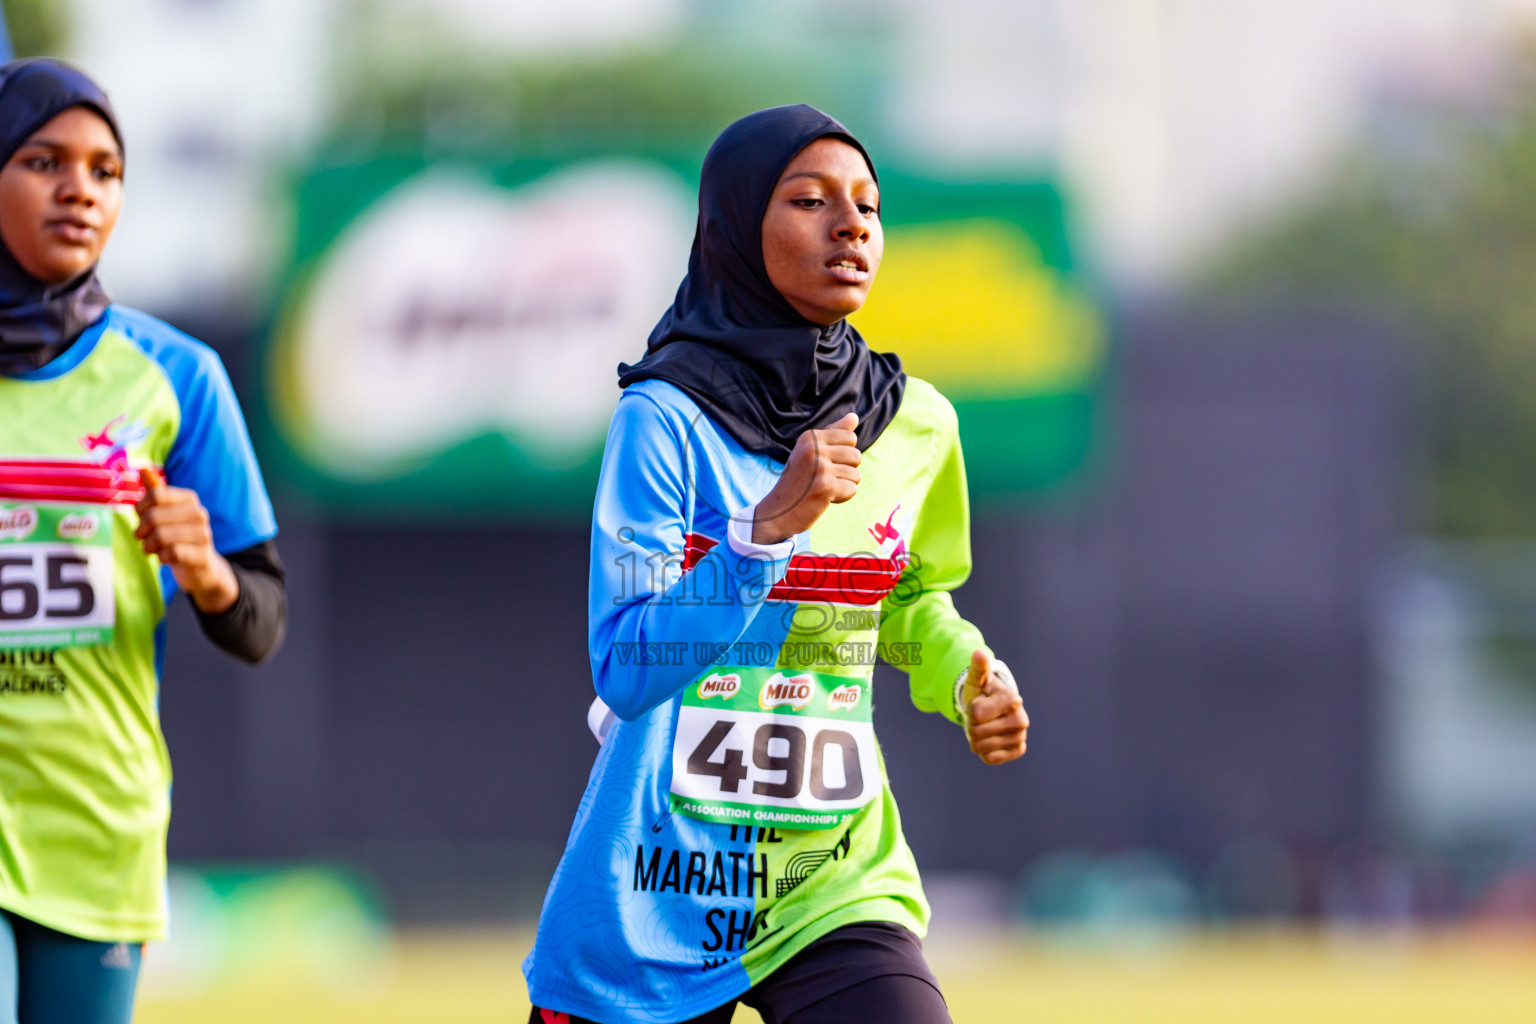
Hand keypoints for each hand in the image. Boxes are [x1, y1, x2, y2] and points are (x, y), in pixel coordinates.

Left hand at [135, 467, 238, 613]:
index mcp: (190, 499)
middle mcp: (199, 513)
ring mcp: (204, 535)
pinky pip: (172, 552)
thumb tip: (143, 469)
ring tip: (150, 550)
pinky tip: (165, 558)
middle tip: (141, 539)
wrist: (201, 567)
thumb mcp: (166, 513)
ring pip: (161, 535)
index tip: (140, 518)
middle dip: (141, 530)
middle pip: (154, 516)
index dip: (141, 508)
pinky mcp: (203, 555)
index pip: (156, 494)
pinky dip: (162, 557)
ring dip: (149, 546)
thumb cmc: (178, 537)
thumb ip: (156, 492)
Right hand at [753, 412, 860, 544]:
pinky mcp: (826, 486)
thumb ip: (834, 433)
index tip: (822, 464)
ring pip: (856, 475)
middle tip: (822, 479)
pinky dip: (841, 497)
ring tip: (822, 488)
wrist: (778, 512)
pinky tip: (823, 498)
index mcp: (810, 437)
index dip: (842, 455)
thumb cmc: (797, 481)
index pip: (850, 437)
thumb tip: (854, 416)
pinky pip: (852, 489)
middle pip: (856, 455)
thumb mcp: (811, 452)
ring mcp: (820, 467)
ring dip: (843, 485)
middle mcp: (814, 449)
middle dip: (845, 470)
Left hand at [962, 650, 1028, 764]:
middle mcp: (1021, 720)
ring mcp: (1021, 737)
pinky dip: (984, 751)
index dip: (971, 709)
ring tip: (985, 728)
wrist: (994, 710)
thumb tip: (979, 653)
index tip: (979, 704)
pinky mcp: (1018, 751)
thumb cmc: (983, 693)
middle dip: (972, 725)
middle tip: (980, 718)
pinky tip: (990, 740)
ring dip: (976, 739)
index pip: (975, 713)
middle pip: (976, 732)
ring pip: (980, 747)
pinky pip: (990, 758)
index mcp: (1012, 699)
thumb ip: (978, 667)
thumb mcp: (977, 679)